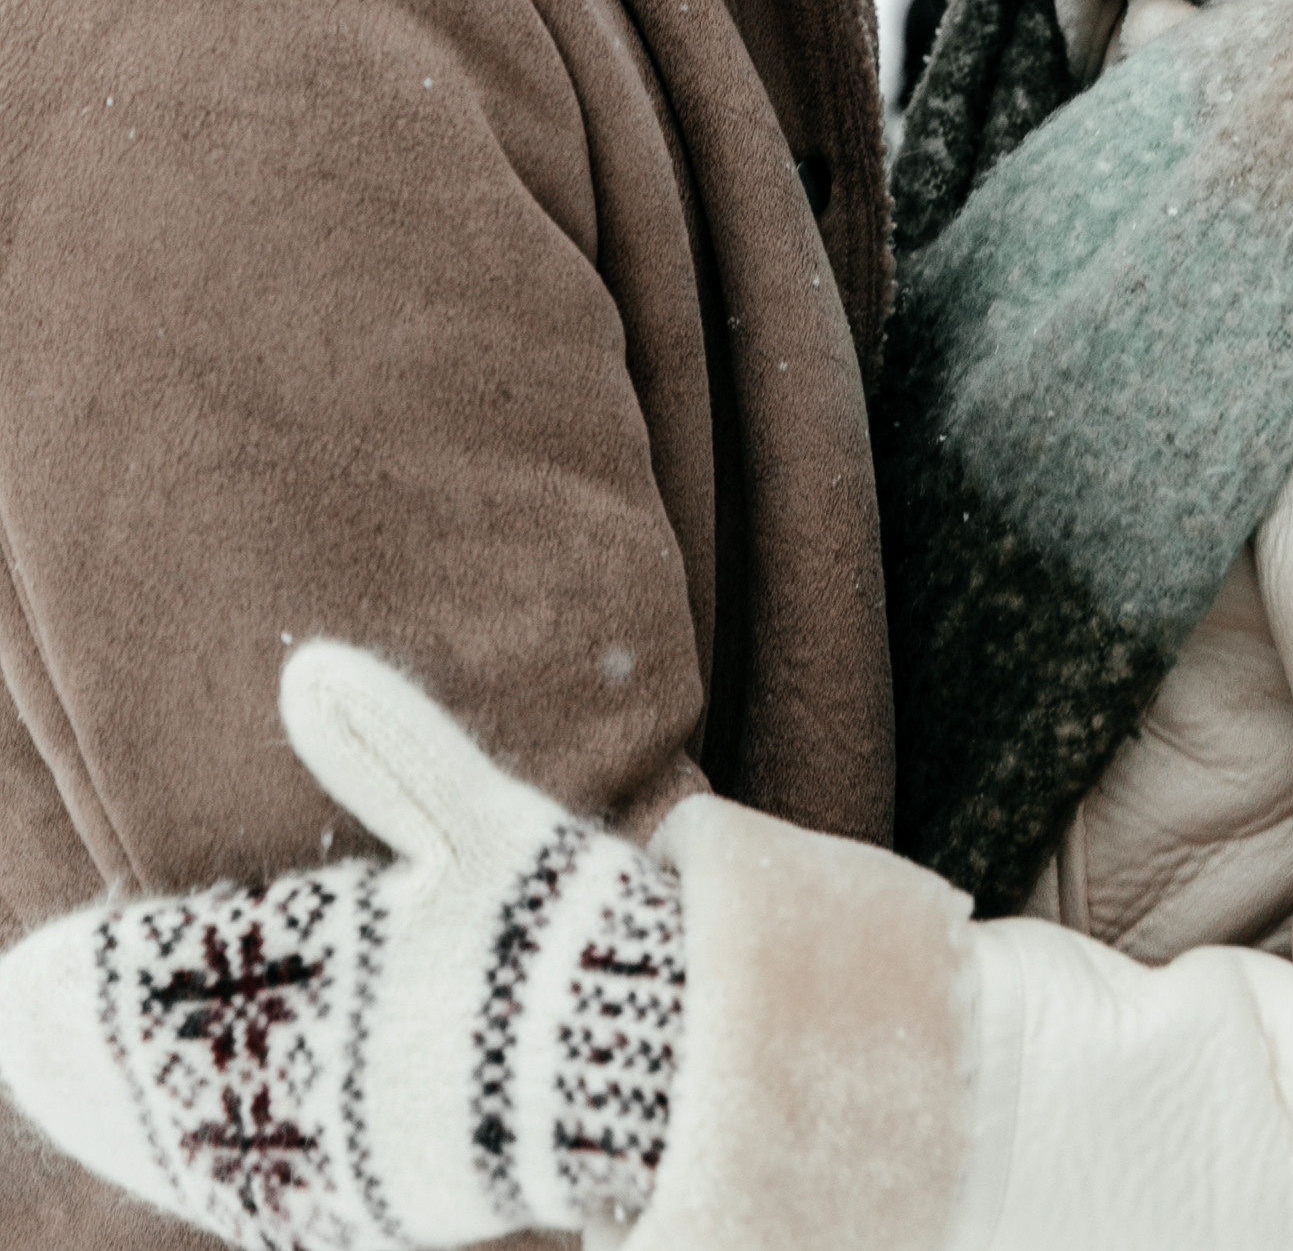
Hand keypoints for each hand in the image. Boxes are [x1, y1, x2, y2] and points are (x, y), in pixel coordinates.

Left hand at [0, 643, 683, 1249]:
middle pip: (176, 1067)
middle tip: (2, 1013)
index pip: (194, 984)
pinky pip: (249, 1198)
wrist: (656, 1063)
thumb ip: (393, 747)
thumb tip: (305, 667)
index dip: (105, 976)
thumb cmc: (564, 931)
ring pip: (196, 1141)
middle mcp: (340, 1083)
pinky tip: (143, 1152)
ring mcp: (352, 1159)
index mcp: (358, 983)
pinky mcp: (372, 1209)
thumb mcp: (490, 824)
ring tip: (37, 1075)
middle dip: (78, 1045)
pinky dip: (177, 1169)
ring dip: (104, 1110)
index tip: (34, 961)